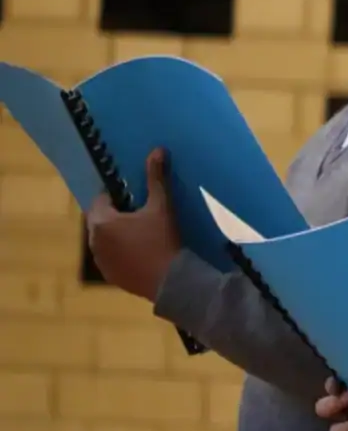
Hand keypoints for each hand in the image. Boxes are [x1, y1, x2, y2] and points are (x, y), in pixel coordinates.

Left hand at [84, 149, 180, 301]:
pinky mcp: (109, 276)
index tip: (134, 194)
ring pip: (103, 239)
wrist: (170, 280)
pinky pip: (110, 256)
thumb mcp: (161, 206)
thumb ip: (156, 178)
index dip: (116, 194)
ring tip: (141, 232)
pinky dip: (120, 251)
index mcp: (101, 222)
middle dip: (115, 214)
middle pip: (100, 220)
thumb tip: (157, 150)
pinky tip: (140, 251)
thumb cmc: (162, 239)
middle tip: (139, 211)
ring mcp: (100, 261)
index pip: (101, 199)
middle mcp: (93, 241)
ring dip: (116, 233)